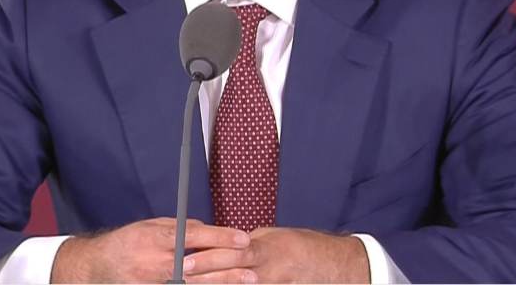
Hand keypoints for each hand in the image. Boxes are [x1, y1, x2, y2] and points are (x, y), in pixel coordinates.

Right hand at [51, 217, 250, 282]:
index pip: (195, 236)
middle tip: (252, 263)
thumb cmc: (126, 242)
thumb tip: (206, 229)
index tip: (243, 237)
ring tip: (248, 280)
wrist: (98, 267)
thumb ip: (179, 227)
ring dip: (224, 282)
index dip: (221, 236)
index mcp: (157, 238)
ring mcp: (157, 282)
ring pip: (197, 284)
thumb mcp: (151, 226)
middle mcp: (158, 262)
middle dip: (229, 263)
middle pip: (201, 264)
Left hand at [182, 227, 369, 283]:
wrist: (334, 266)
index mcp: (265, 250)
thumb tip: (224, 245)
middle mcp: (268, 271)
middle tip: (181, 276)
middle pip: (230, 275)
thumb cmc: (302, 248)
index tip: (184, 262)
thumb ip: (249, 245)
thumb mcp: (273, 238)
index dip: (206, 258)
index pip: (231, 253)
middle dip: (204, 277)